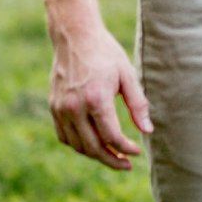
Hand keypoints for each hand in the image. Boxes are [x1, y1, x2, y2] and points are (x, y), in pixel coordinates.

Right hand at [48, 18, 153, 168]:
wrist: (75, 37)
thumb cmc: (106, 54)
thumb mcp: (127, 75)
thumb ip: (138, 105)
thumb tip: (147, 131)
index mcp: (96, 99)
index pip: (111, 136)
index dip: (125, 149)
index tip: (137, 152)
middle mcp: (75, 107)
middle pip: (93, 147)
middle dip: (111, 160)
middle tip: (127, 164)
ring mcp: (61, 109)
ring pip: (77, 145)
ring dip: (96, 155)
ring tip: (113, 155)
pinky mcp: (54, 108)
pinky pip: (65, 136)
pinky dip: (79, 145)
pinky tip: (94, 144)